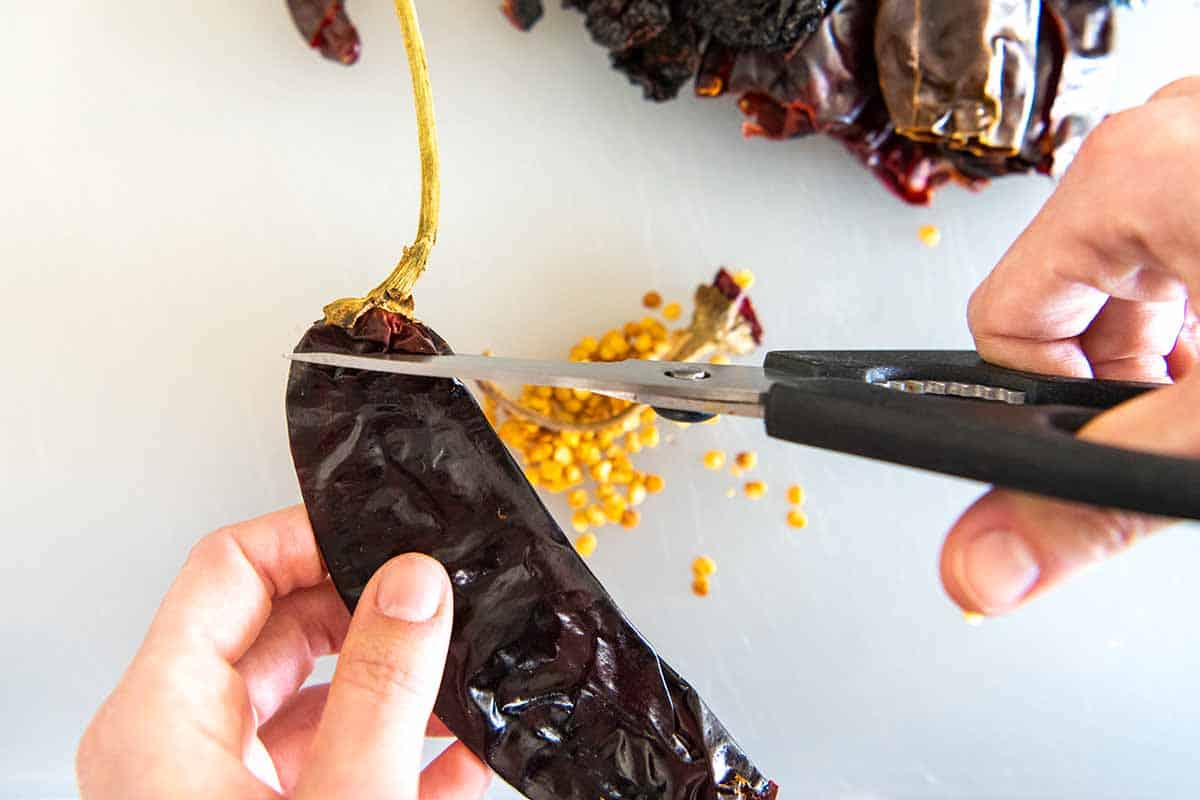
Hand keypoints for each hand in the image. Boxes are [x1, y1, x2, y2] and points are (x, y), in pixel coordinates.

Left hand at [76, 506, 490, 798]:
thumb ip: (379, 690)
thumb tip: (414, 587)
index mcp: (160, 722)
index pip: (227, 570)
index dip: (309, 537)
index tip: (383, 534)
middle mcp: (179, 749)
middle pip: (280, 628)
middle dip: (372, 613)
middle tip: (439, 601)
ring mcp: (223, 790)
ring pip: (316, 699)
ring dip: (398, 687)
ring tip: (463, 679)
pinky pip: (334, 763)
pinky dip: (399, 754)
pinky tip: (458, 755)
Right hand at [942, 77, 1199, 615]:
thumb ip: (1097, 501)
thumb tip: (980, 565)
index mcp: (1128, 177)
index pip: (1005, 321)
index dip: (1058, 399)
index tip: (1122, 425)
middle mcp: (1164, 137)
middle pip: (1074, 300)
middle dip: (1136, 376)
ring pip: (1138, 271)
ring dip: (1185, 344)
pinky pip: (1188, 234)